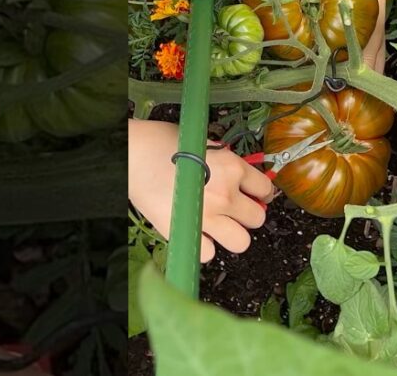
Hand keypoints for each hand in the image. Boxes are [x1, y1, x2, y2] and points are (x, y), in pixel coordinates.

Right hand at [129, 119, 275, 261]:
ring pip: (241, 242)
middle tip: (233, 210)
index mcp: (232, 167)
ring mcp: (207, 217)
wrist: (132, 155)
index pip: (264, 187)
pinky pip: (208, 253)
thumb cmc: (160, 142)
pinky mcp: (185, 233)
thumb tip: (235, 175)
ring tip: (218, 226)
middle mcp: (225, 194)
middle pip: (257, 218)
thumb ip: (223, 161)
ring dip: (232, 234)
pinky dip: (204, 247)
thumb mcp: (203, 142)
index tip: (255, 195)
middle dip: (247, 214)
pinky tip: (195, 232)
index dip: (260, 193)